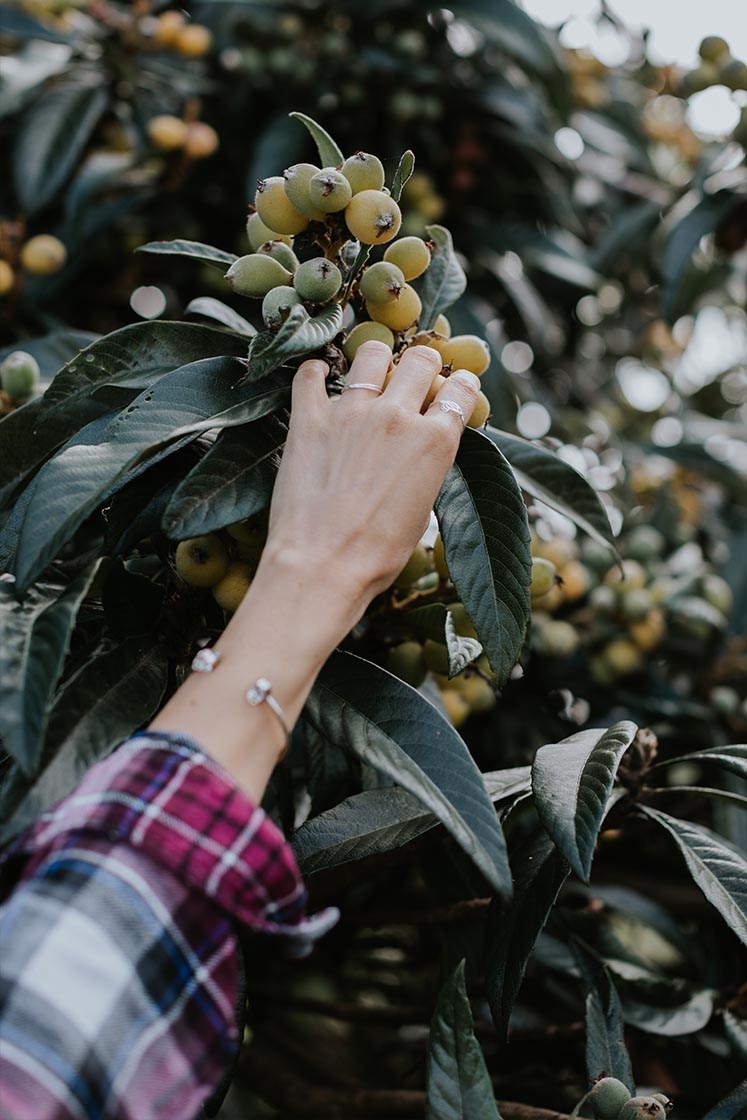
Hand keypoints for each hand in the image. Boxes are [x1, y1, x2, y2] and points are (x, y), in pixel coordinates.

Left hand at [262, 340, 480, 618]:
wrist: (323, 567)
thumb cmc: (377, 555)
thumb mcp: (422, 511)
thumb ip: (425, 469)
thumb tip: (419, 454)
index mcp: (435, 442)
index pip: (461, 390)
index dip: (460, 386)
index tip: (454, 388)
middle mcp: (397, 416)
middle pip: (420, 359)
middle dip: (422, 363)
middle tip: (414, 374)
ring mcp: (351, 413)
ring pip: (371, 353)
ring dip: (374, 357)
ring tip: (370, 369)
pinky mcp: (309, 420)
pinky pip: (309, 376)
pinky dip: (314, 372)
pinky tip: (317, 376)